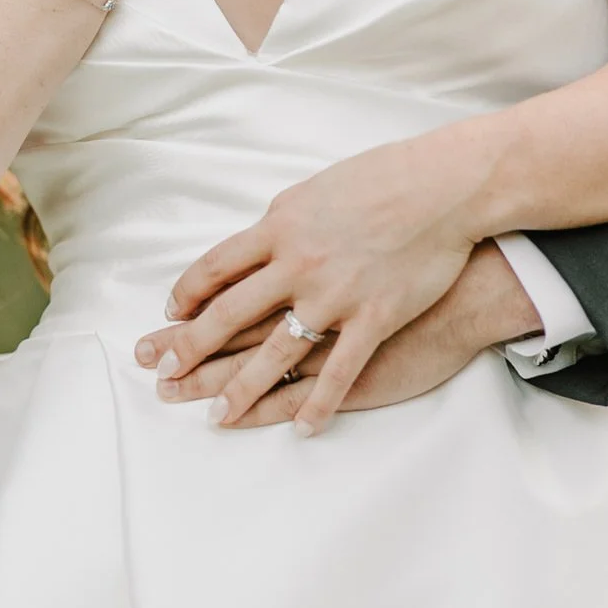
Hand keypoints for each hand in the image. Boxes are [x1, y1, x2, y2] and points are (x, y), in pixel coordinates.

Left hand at [136, 126, 498, 433]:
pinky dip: (317, 405)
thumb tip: (261, 240)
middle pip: (229, 315)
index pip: (216, 267)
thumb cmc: (387, 178)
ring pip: (273, 353)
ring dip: (239, 389)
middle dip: (190, 350)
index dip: (187, 296)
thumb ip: (286, 222)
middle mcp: (297, 264)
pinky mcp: (372, 320)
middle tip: (161, 376)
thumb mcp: (319, 190)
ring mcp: (333, 296)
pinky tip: (301, 428)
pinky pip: (338, 373)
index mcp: (280, 227)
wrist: (446, 188)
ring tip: (215, 416)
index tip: (170, 316)